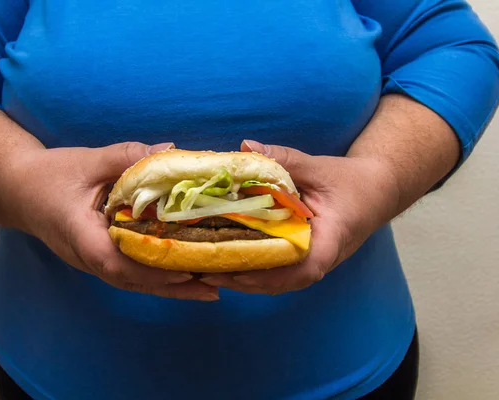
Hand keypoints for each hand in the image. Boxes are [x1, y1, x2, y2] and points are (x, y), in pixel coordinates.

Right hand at [4, 142, 218, 300]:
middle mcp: (86, 256)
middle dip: (172, 286)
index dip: (151, 269)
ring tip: (208, 285)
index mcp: (79, 234)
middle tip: (213, 287)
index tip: (184, 270)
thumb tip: (170, 151)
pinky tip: (183, 270)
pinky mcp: (99, 256)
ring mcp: (92, 261)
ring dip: (169, 285)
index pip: (114, 260)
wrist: (17, 189)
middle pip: (132, 280)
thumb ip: (126, 157)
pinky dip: (157, 274)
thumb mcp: (87, 160)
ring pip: (133, 280)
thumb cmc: (48, 175)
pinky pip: (130, 271)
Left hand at [200, 140, 399, 294]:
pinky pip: (277, 271)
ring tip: (209, 274)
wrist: (376, 190)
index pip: (307, 266)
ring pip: (277, 281)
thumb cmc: (351, 181)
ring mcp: (312, 262)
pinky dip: (253, 271)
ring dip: (245, 280)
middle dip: (246, 281)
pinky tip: (227, 264)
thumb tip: (247, 147)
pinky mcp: (303, 258)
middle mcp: (322, 258)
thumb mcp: (319, 166)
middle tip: (208, 274)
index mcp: (331, 239)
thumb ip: (285, 159)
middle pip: (283, 281)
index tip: (242, 272)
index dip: (273, 275)